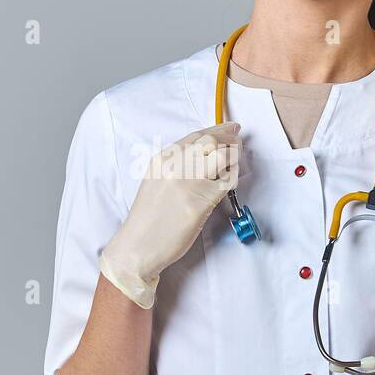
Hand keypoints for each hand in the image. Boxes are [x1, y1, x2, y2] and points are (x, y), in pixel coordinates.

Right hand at [98, 122, 241, 308]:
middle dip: (230, 139)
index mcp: (162, 159)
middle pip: (211, 140)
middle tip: (237, 144)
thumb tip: (204, 156)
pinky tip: (230, 181)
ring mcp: (188, 182)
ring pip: (222, 156)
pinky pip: (227, 181)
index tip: (231, 128)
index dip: (218, 129)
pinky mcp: (200, 201)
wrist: (138, 246)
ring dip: (234, 157)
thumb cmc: (147, 219)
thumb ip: (175, 166)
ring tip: (234, 164)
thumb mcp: (155, 181)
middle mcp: (174, 165)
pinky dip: (233, 177)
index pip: (196, 135)